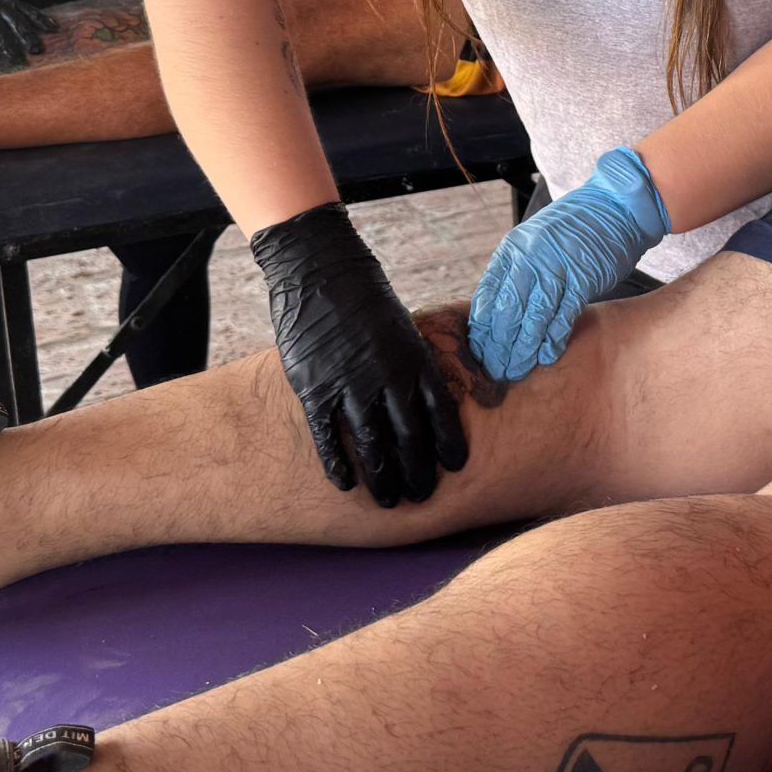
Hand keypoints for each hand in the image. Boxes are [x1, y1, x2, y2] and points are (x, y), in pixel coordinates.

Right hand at [0, 0, 58, 67]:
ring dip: (10, 46)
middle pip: (17, 21)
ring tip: (19, 60)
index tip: (54, 29)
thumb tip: (28, 36)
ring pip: (0, 30)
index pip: (27, 10)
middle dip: (28, 36)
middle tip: (38, 50)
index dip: (41, 19)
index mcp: (5, 2)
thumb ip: (7, 20)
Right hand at [253, 202, 468, 505]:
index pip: (441, 412)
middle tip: (421, 496)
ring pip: (372, 445)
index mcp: (415, 358)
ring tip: (389, 501)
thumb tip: (429, 395)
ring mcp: (350, 385)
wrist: (320, 270)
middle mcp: (387, 376)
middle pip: (409, 438)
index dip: (449, 443)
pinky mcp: (315, 388)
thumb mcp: (403, 326)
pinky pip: (329, 437)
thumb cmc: (366, 297)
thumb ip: (414, 362)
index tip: (456, 466)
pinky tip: (346, 484)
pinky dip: (338, 464)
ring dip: (383, 478)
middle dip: (417, 472)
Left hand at [470, 149, 669, 380]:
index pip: (487, 296)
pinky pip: (561, 316)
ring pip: (531, 318)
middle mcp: (528, 258)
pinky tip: (545, 357)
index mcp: (512, 250)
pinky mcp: (582, 279)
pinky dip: (552, 340)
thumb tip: (501, 314)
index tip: (479, 352)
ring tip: (515, 371)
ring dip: (521, 350)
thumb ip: (517, 272)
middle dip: (497, 346)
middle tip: (494, 371)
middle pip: (505, 312)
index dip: (482, 329)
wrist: (615, 207)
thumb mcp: (535, 243)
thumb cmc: (575, 228)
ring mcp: (555, 268)